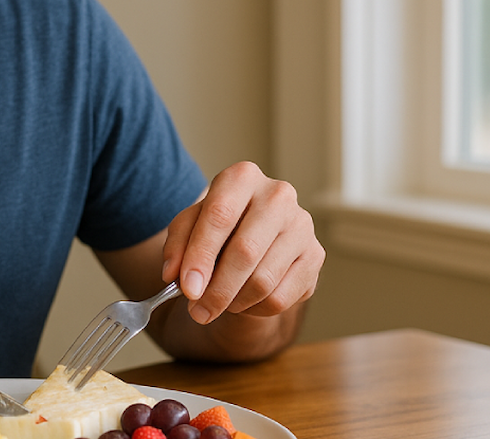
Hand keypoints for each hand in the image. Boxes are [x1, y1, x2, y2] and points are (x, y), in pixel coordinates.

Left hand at [160, 162, 322, 324]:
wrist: (254, 236)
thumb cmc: (218, 227)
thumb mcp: (189, 227)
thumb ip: (177, 246)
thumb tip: (174, 275)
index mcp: (242, 177)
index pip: (220, 216)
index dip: (201, 256)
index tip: (187, 288)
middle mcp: (278, 195)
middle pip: (246, 251)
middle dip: (217, 289)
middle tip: (198, 312)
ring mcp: (302, 225)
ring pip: (264, 281)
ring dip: (234, 302)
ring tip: (219, 302)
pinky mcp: (315, 256)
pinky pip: (281, 298)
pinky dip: (255, 308)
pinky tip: (244, 300)